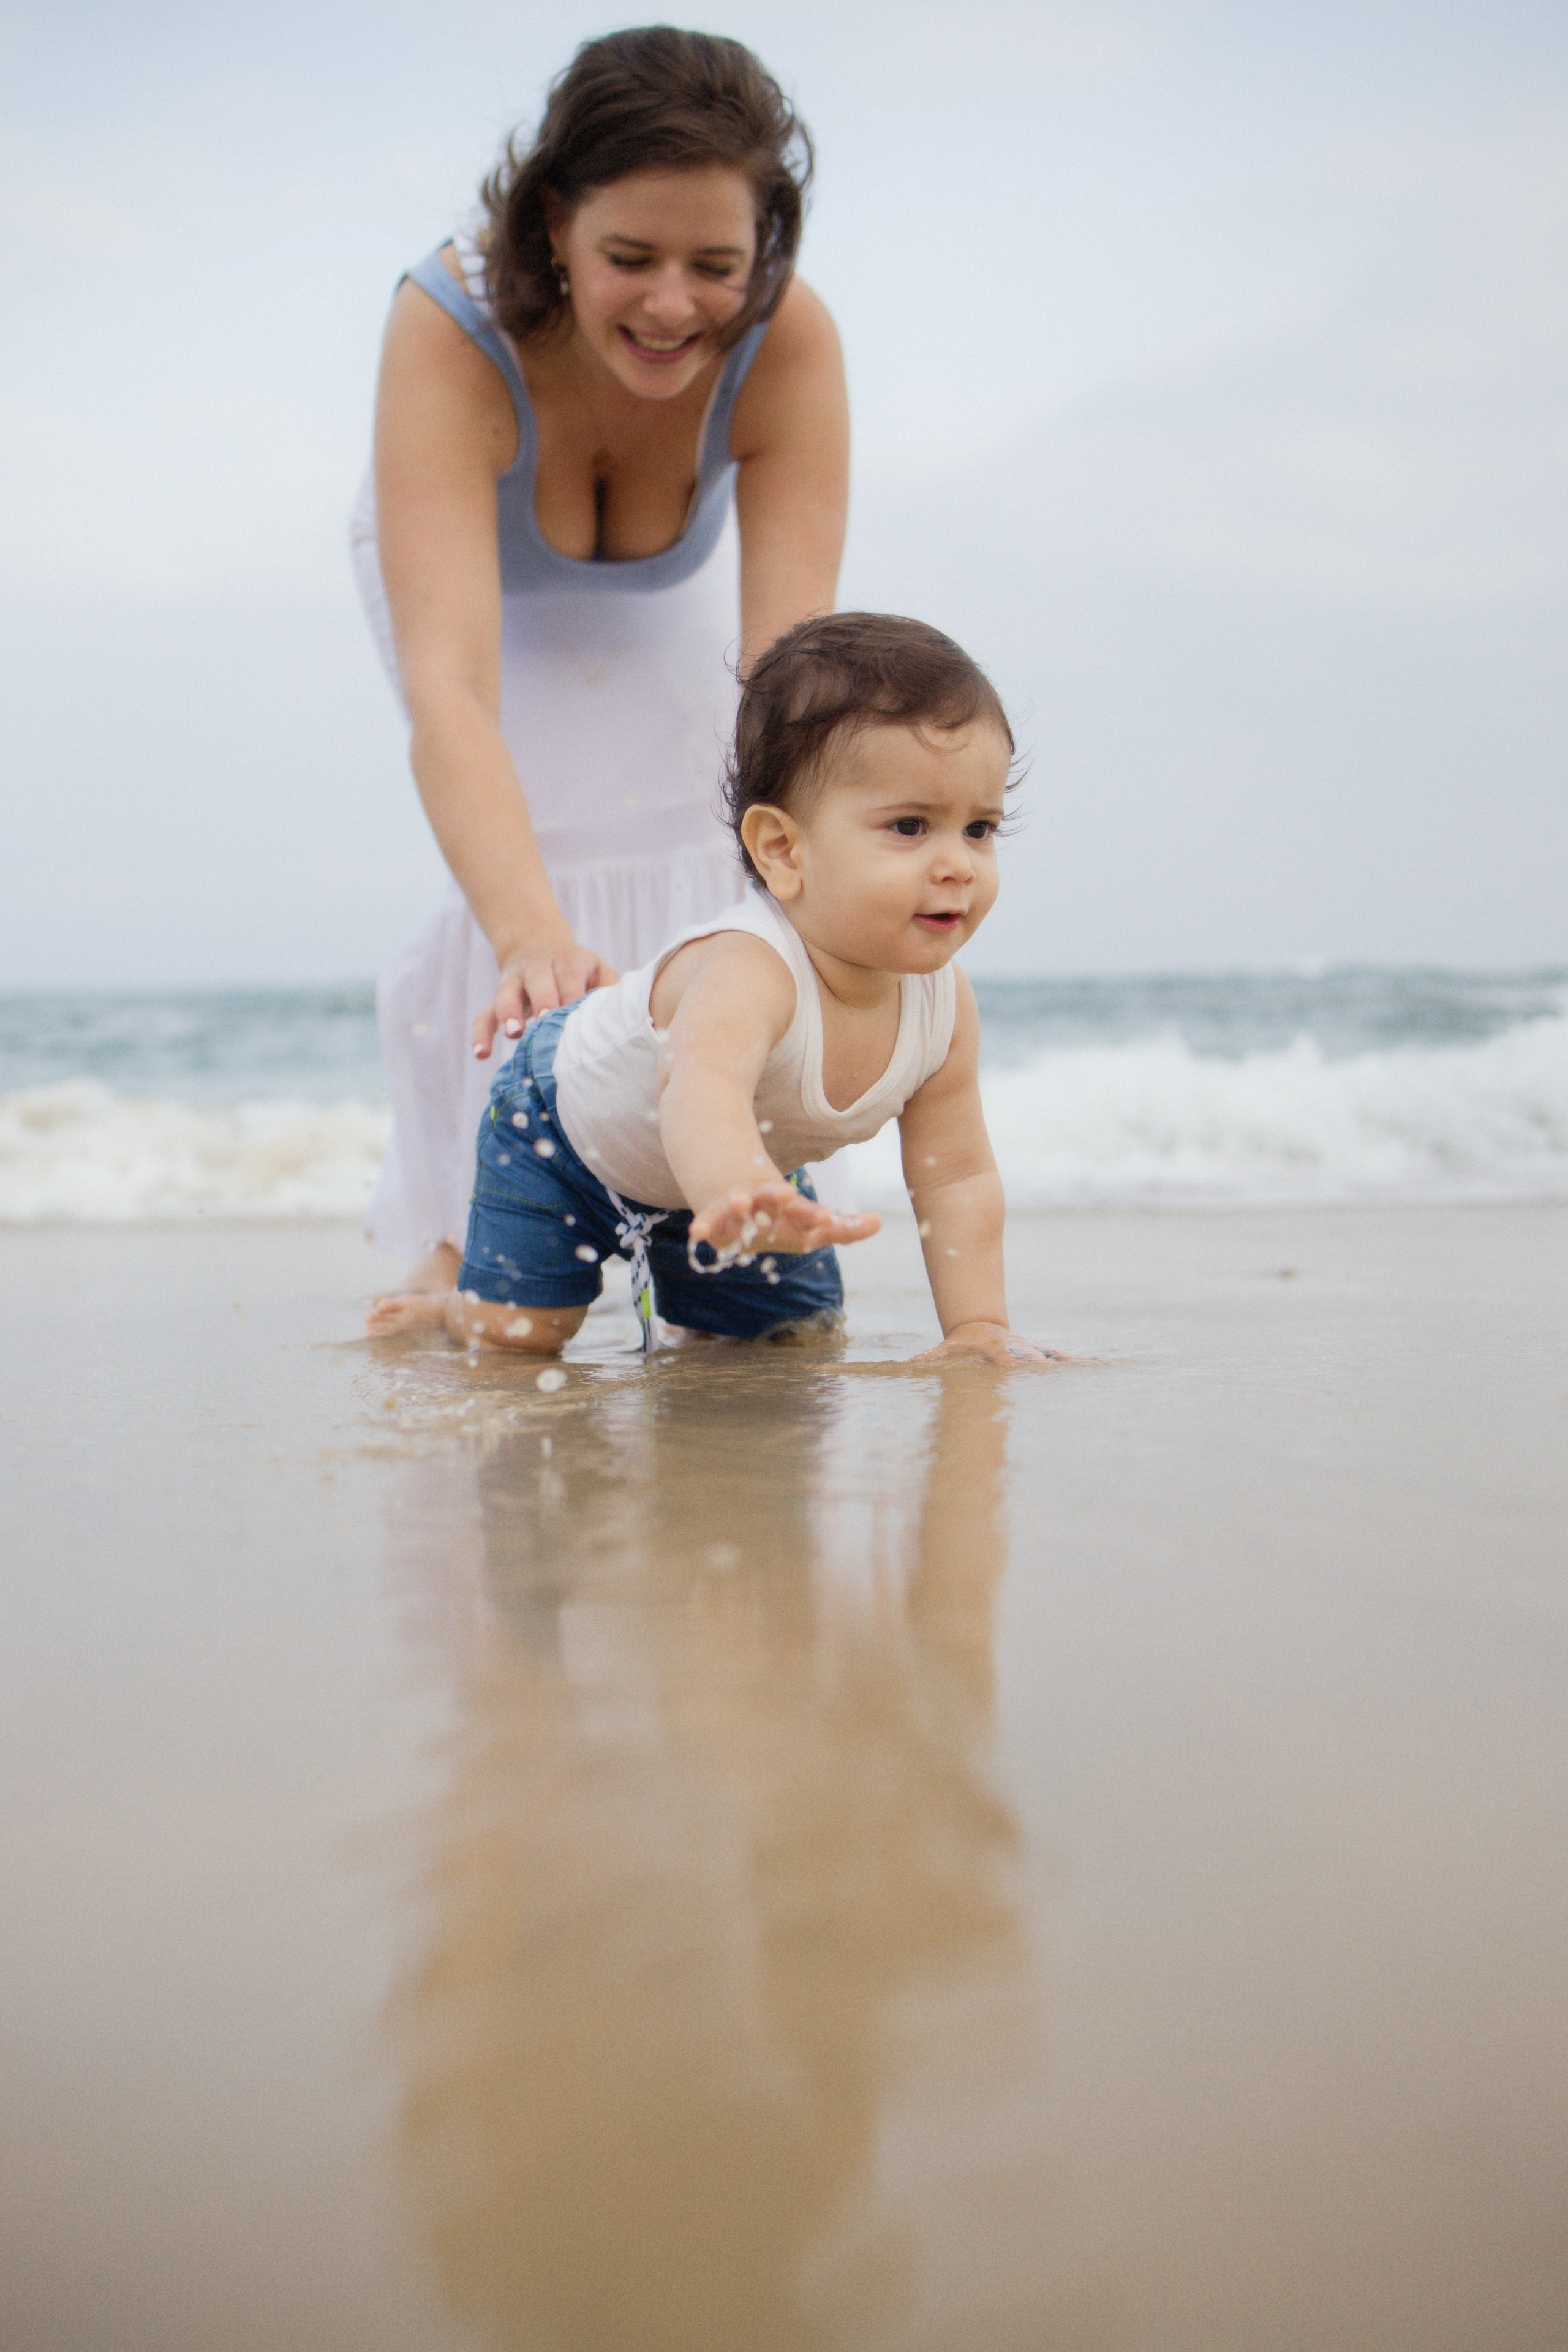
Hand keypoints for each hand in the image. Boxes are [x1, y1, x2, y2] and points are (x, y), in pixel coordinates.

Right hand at [472, 941, 618, 1058]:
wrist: (538, 944)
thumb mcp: (598, 972)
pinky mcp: (497, 998)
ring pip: (505, 993)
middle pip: (537, 981)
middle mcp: (537, 967)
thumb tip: (640, 1019)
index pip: (569, 975)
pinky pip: (484, 1014)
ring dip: (507, 1012)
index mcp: (568, 961)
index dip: (570, 993)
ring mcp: (514, 982)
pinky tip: (481, 1054)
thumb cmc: (580, 972)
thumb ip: (614, 991)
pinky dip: (480, 1033)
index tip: (574, 1013)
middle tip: (545, 1021)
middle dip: (542, 999)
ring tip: (513, 1033)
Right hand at [689, 1181, 880, 1260]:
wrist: (735, 1191)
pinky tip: (696, 1235)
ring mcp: (740, 1206)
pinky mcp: (716, 1214)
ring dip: (741, 1203)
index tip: (832, 1220)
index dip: (817, 1216)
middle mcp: (766, 1204)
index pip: (808, 1213)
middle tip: (786, 1193)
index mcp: (792, 1209)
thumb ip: (844, 1229)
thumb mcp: (809, 1224)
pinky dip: (703, 1225)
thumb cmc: (780, 1216)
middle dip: (780, 1199)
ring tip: (740, 1201)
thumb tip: (880, 1222)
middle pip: (774, 1201)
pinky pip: (709, 1220)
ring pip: (741, 1204)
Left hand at [912, 1320, 1072, 1366]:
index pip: (1002, 1358)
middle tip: (1049, 1377)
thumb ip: (933, 1357)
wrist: (978, 1325)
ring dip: (1056, 1364)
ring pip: (1044, 1356)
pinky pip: (1052, 1353)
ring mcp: (1026, 1349)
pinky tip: (1079, 1365)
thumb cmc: (960, 1343)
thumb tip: (913, 1362)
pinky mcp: (1034, 1350)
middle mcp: (1013, 1348)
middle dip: (1037, 1367)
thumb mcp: (947, 1349)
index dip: (1007, 1363)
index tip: (1014, 1370)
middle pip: (1027, 1358)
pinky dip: (1065, 1359)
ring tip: (1071, 1372)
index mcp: (994, 1349)